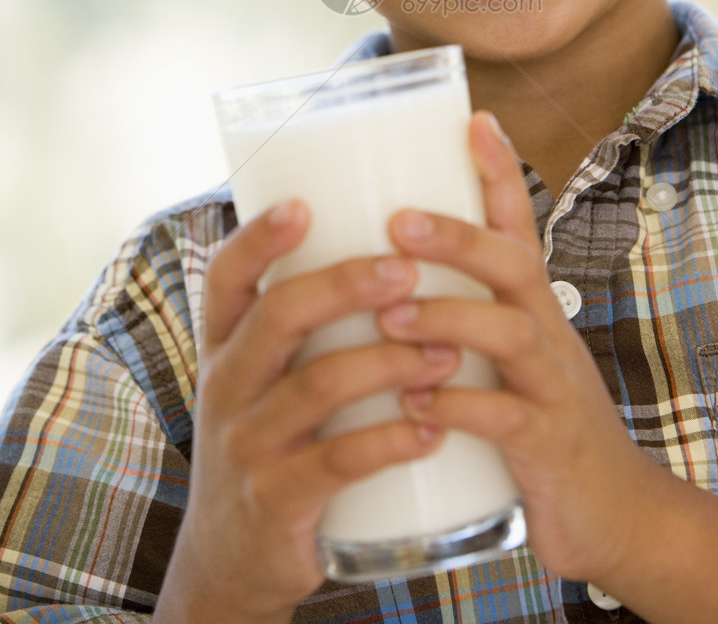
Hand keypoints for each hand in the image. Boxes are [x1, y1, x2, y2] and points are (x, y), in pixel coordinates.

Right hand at [155, 200, 458, 623]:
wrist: (233, 559)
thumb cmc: (269, 440)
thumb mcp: (259, 379)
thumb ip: (298, 322)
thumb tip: (378, 238)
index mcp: (224, 346)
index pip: (226, 277)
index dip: (258, 238)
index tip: (303, 203)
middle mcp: (226, 386)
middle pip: (280, 315)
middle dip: (346, 285)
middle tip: (407, 269)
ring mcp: (247, 445)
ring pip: (318, 386)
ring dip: (389, 362)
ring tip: (447, 350)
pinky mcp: (277, 500)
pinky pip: (337, 462)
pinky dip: (390, 441)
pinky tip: (433, 428)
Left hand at [379, 111, 654, 590]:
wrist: (614, 514)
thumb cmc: (539, 425)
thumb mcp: (510, 360)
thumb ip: (465, 318)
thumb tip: (382, 280)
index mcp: (531, 308)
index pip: (519, 226)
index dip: (500, 172)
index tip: (475, 119)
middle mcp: (547, 334)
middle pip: (514, 265)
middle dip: (460, 236)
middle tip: (398, 220)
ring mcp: (554, 388)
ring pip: (511, 333)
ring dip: (449, 318)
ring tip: (391, 315)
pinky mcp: (550, 447)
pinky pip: (509, 420)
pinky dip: (461, 409)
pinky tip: (417, 407)